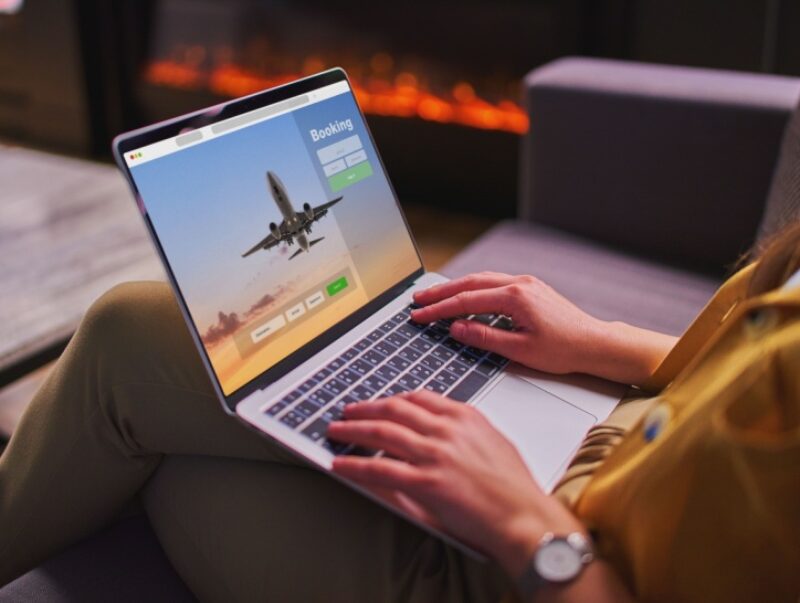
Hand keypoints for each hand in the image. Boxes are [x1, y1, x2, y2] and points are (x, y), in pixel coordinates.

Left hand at [329, 391, 583, 576]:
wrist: (524, 516)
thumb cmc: (514, 487)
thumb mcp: (492, 442)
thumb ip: (462, 431)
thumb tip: (438, 431)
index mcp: (465, 416)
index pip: (419, 397)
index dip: (392, 399)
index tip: (380, 402)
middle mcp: (447, 430)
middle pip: (394, 409)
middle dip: (365, 408)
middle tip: (347, 411)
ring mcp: (434, 454)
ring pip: (382, 433)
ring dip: (353, 430)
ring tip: (337, 430)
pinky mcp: (425, 482)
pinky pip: (380, 469)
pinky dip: (356, 465)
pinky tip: (342, 464)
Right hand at [411, 272, 676, 384]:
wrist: (595, 344)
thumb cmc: (564, 350)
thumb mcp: (520, 350)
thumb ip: (485, 337)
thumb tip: (457, 329)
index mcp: (515, 297)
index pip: (466, 301)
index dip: (439, 310)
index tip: (419, 316)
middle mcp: (519, 283)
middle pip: (469, 283)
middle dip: (440, 292)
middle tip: (417, 300)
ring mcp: (526, 283)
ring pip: (481, 280)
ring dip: (455, 287)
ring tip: (434, 296)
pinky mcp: (530, 288)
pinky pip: (494, 283)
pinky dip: (473, 288)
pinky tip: (464, 295)